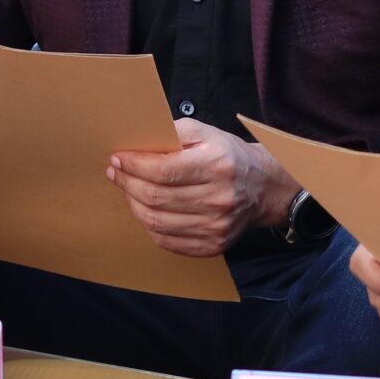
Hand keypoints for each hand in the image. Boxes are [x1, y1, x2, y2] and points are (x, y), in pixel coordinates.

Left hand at [107, 119, 291, 257]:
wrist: (264, 188)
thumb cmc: (229, 157)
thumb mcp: (206, 133)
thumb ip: (172, 132)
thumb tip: (136, 143)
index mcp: (218, 165)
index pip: (163, 170)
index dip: (134, 166)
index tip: (118, 159)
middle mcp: (219, 199)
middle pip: (156, 197)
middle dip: (128, 183)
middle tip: (116, 172)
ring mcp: (216, 227)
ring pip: (156, 221)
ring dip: (134, 204)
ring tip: (128, 189)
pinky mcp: (212, 246)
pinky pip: (166, 240)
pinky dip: (149, 224)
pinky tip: (146, 209)